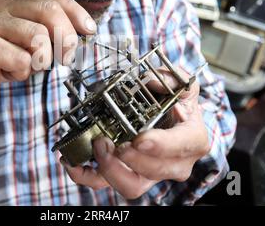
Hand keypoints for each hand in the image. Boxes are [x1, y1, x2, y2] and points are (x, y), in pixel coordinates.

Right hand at [0, 0, 96, 139]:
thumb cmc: (0, 60)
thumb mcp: (30, 45)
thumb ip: (51, 36)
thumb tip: (81, 35)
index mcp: (16, 4)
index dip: (76, 12)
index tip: (90, 30)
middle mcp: (2, 7)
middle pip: (49, 11)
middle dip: (66, 37)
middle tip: (66, 58)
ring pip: (37, 37)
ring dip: (40, 60)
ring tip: (25, 65)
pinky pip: (20, 60)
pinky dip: (20, 73)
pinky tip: (6, 72)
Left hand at [60, 68, 210, 198]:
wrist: (175, 123)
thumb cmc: (178, 106)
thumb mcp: (183, 86)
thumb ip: (174, 77)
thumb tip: (150, 80)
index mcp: (192, 141)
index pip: (180, 147)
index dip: (160, 146)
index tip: (139, 139)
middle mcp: (174, 164)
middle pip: (152, 171)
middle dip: (127, 158)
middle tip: (106, 140)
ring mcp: (150, 174)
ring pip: (131, 186)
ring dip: (108, 169)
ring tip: (96, 146)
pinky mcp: (128, 176)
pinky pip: (106, 184)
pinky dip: (86, 176)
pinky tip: (73, 163)